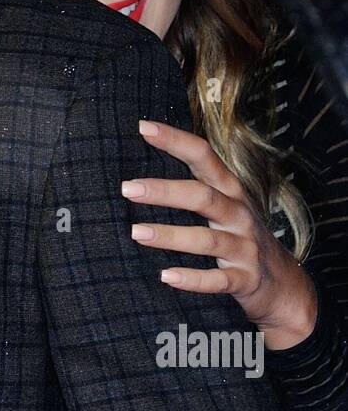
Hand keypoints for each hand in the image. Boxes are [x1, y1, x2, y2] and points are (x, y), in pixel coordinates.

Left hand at [122, 119, 317, 349]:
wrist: (283, 283)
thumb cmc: (240, 236)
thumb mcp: (226, 206)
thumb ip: (196, 186)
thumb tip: (143, 173)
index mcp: (231, 191)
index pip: (204, 156)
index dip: (176, 140)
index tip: (143, 127)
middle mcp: (239, 214)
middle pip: (203, 196)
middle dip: (165, 191)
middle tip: (127, 188)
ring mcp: (245, 248)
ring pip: (207, 239)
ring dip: (170, 235)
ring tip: (136, 232)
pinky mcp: (246, 279)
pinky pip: (218, 280)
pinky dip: (193, 279)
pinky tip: (166, 276)